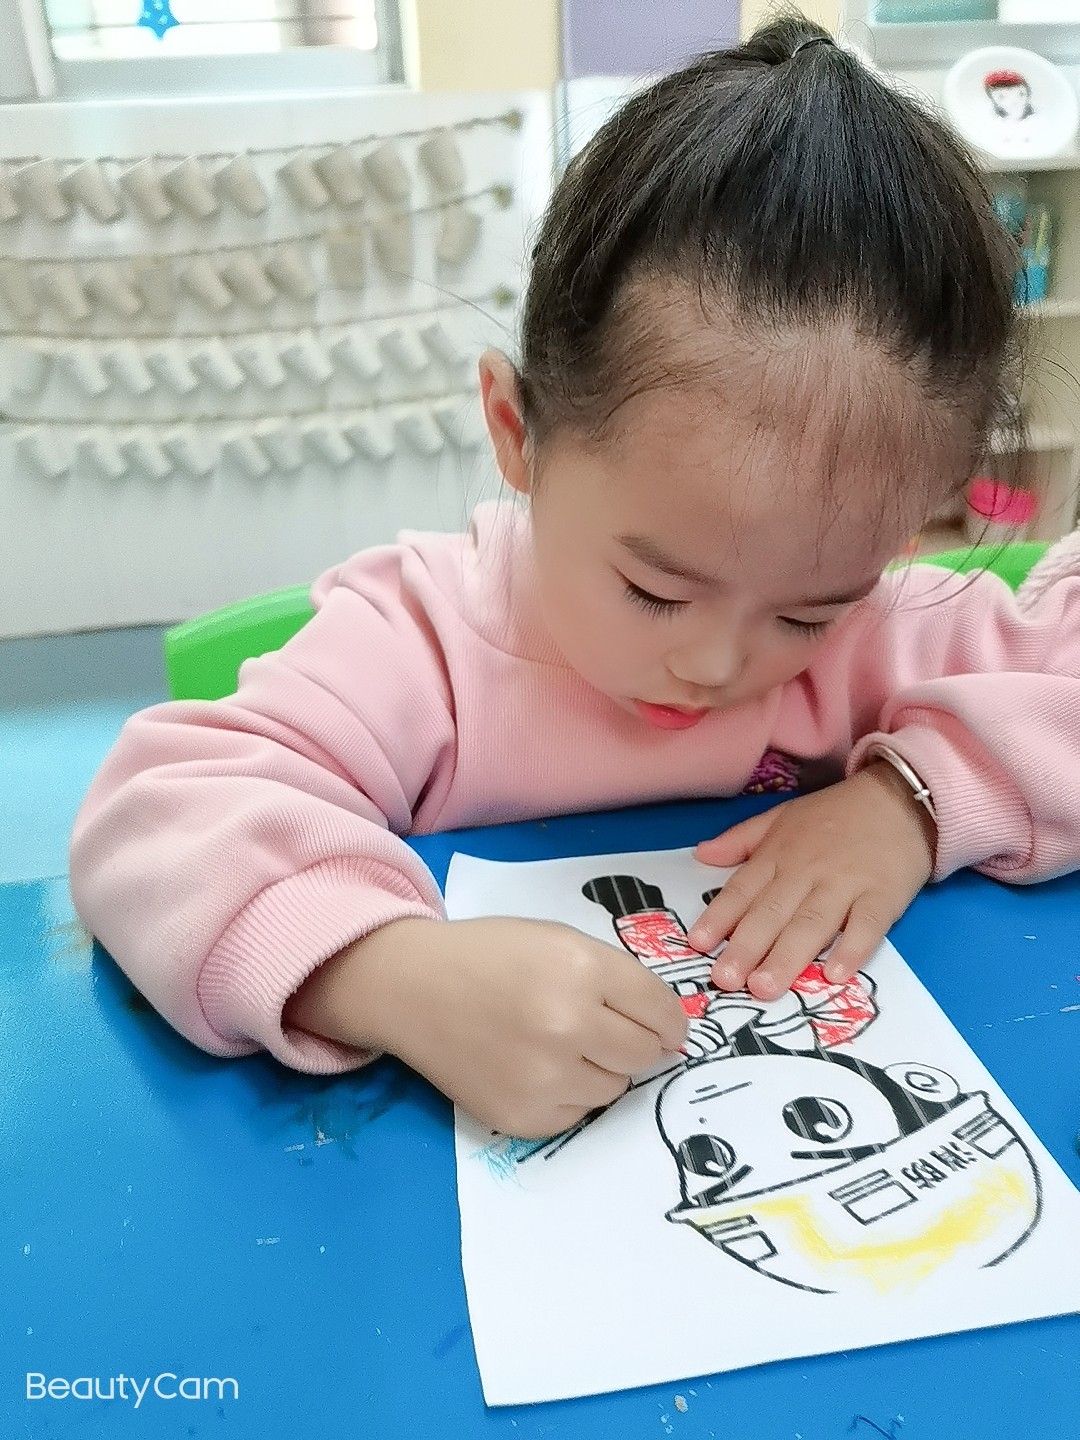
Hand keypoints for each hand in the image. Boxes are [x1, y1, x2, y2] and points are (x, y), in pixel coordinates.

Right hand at [288, 915, 687, 1138]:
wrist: (412, 987)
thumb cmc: (491, 957)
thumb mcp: (559, 941)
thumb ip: (616, 978)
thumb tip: (668, 1030)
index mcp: (581, 969)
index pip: (659, 1009)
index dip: (669, 1020)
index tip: (665, 1027)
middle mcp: (567, 1024)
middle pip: (642, 1054)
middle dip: (636, 1043)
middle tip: (605, 1030)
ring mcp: (544, 1076)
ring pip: (614, 1088)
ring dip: (600, 1069)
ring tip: (560, 1043)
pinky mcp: (522, 1115)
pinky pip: (577, 1112)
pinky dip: (568, 1093)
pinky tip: (535, 1065)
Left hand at [687, 763, 934, 1000]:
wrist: (901, 797)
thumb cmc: (837, 812)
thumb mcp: (782, 816)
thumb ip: (741, 839)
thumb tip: (702, 855)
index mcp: (778, 854)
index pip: (742, 889)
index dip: (719, 917)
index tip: (697, 945)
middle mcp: (806, 871)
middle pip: (772, 912)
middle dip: (746, 947)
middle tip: (726, 980)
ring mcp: (845, 884)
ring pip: (812, 923)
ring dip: (787, 956)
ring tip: (765, 987)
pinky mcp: (883, 895)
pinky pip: (866, 925)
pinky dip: (851, 949)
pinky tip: (835, 976)